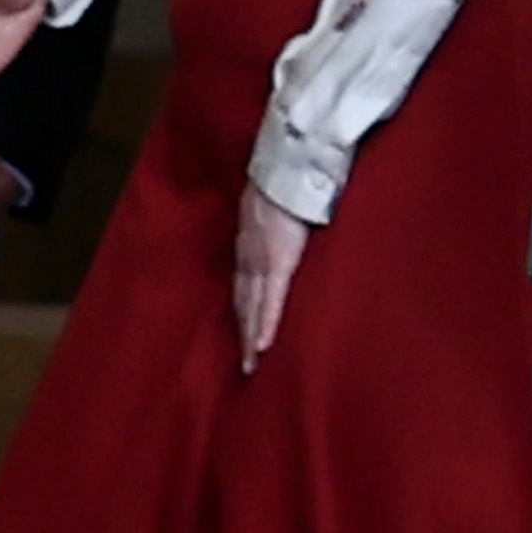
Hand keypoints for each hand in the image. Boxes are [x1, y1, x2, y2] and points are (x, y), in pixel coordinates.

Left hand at [235, 184, 313, 370]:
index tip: (244, 334)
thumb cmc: (287, 179)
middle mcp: (248, 256)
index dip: (244, 311)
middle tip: (246, 365)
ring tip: (252, 365)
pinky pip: (271, 302)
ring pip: (252, 308)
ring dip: (250, 338)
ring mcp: (261, 262)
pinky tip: (263, 347)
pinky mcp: (278, 264)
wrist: (288, 166)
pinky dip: (265, 325)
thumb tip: (285, 230)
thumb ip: (277, 222)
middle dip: (243, 334)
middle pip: (244, 303)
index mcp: (250, 243)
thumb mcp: (274, 204)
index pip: (244, 285)